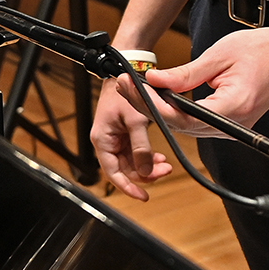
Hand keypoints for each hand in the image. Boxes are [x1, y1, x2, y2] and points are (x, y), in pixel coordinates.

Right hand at [90, 71, 175, 201]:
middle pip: (125, 170)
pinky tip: (159, 157)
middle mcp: (108, 142)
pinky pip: (135, 152)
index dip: (128, 187)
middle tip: (165, 171)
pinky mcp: (125, 134)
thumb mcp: (135, 120)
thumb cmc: (124, 92)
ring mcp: (116, 139)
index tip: (144, 196)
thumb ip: (141, 147)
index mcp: (103, 141)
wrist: (125, 73)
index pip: (113, 174)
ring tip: (165, 165)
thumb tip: (146, 170)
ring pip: (132, 162)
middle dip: (145, 174)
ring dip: (148, 166)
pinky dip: (147, 156)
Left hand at [145, 25, 268, 136]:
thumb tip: (154, 81)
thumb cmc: (264, 50)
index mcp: (234, 107)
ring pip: (187, 127)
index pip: (184, 117)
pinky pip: (197, 123)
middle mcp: (234, 126)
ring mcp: (233, 129)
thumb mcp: (219, 55)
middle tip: (125, 85)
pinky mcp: (231, 125)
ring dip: (160, 109)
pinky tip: (160, 96)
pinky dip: (177, 111)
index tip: (135, 87)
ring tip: (136, 88)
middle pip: (181, 126)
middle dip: (150, 106)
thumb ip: (186, 74)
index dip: (155, 105)